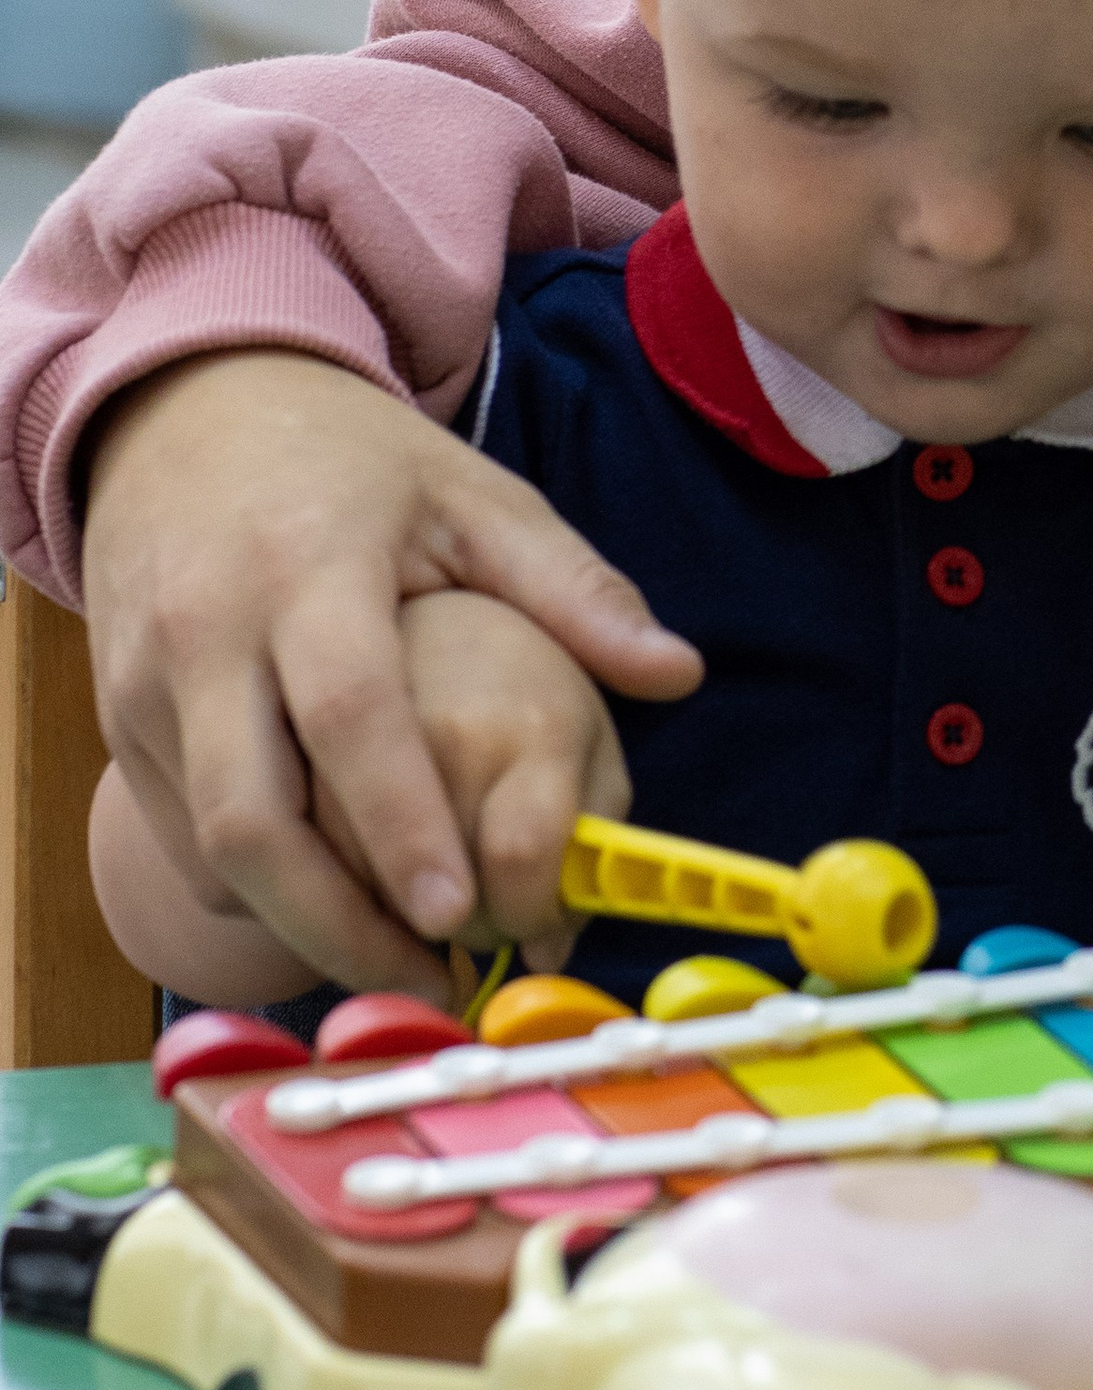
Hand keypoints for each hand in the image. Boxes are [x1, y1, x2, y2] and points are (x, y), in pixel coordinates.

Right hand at [83, 348, 698, 999]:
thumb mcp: (470, 496)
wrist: (189, 410)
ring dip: (295, 920)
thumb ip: (572, 587)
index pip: (348, 716)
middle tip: (426, 979)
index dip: (398, 823)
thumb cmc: (351, 464)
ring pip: (206, 844)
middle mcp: (208, 630)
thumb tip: (680, 674)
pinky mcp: (116, 715)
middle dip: (335, 919)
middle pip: (250, 817)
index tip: (455, 911)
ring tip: (394, 962)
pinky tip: (326, 907)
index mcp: (309, 569)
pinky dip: (247, 887)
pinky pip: (174, 832)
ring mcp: (146, 678)